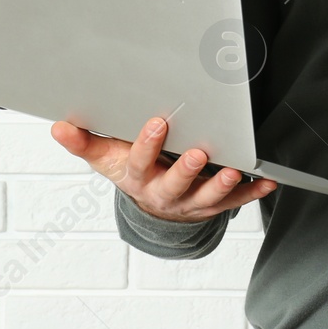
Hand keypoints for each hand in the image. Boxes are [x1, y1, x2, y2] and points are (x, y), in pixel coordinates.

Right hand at [52, 115, 276, 222]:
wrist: (151, 205)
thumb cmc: (130, 171)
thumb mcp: (106, 159)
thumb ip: (84, 143)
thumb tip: (59, 127)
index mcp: (138, 178)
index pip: (140, 163)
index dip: (148, 145)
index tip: (158, 122)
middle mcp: (164, 193)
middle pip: (175, 184)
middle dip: (186, 170)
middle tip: (199, 153)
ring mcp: (190, 202)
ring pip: (207, 197)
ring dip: (221, 185)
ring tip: (234, 171)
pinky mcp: (212, 205)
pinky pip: (235, 202)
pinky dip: (252, 192)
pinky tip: (268, 182)